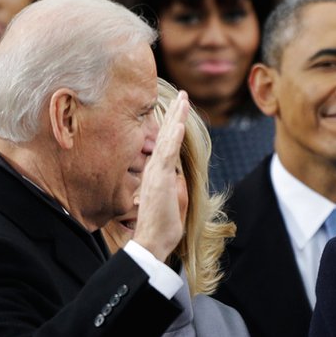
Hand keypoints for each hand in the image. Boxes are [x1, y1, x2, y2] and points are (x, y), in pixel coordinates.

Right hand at [132, 91, 187, 261]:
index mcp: (157, 174)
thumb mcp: (171, 202)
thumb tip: (179, 182)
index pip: (165, 144)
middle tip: (182, 96)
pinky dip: (173, 137)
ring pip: (167, 139)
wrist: (151, 241)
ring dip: (176, 118)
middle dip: (174, 114)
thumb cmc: (161, 227)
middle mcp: (154, 169)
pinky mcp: (160, 178)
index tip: (177, 111)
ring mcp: (156, 172)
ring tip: (184, 100)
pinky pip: (167, 153)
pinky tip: (179, 123)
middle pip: (165, 135)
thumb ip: (174, 189)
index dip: (171, 126)